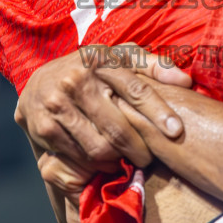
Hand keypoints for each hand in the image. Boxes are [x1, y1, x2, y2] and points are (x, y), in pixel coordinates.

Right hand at [15, 44, 191, 172]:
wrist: (38, 81)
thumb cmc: (90, 70)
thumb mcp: (119, 58)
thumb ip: (153, 66)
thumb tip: (184, 81)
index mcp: (100, 60)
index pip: (135, 89)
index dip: (158, 112)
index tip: (176, 131)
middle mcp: (76, 80)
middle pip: (118, 127)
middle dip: (139, 149)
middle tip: (148, 158)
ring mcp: (58, 104)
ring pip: (99, 147)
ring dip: (117, 160)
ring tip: (125, 160)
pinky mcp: (44, 126)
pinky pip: (78, 155)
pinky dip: (94, 164)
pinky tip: (103, 161)